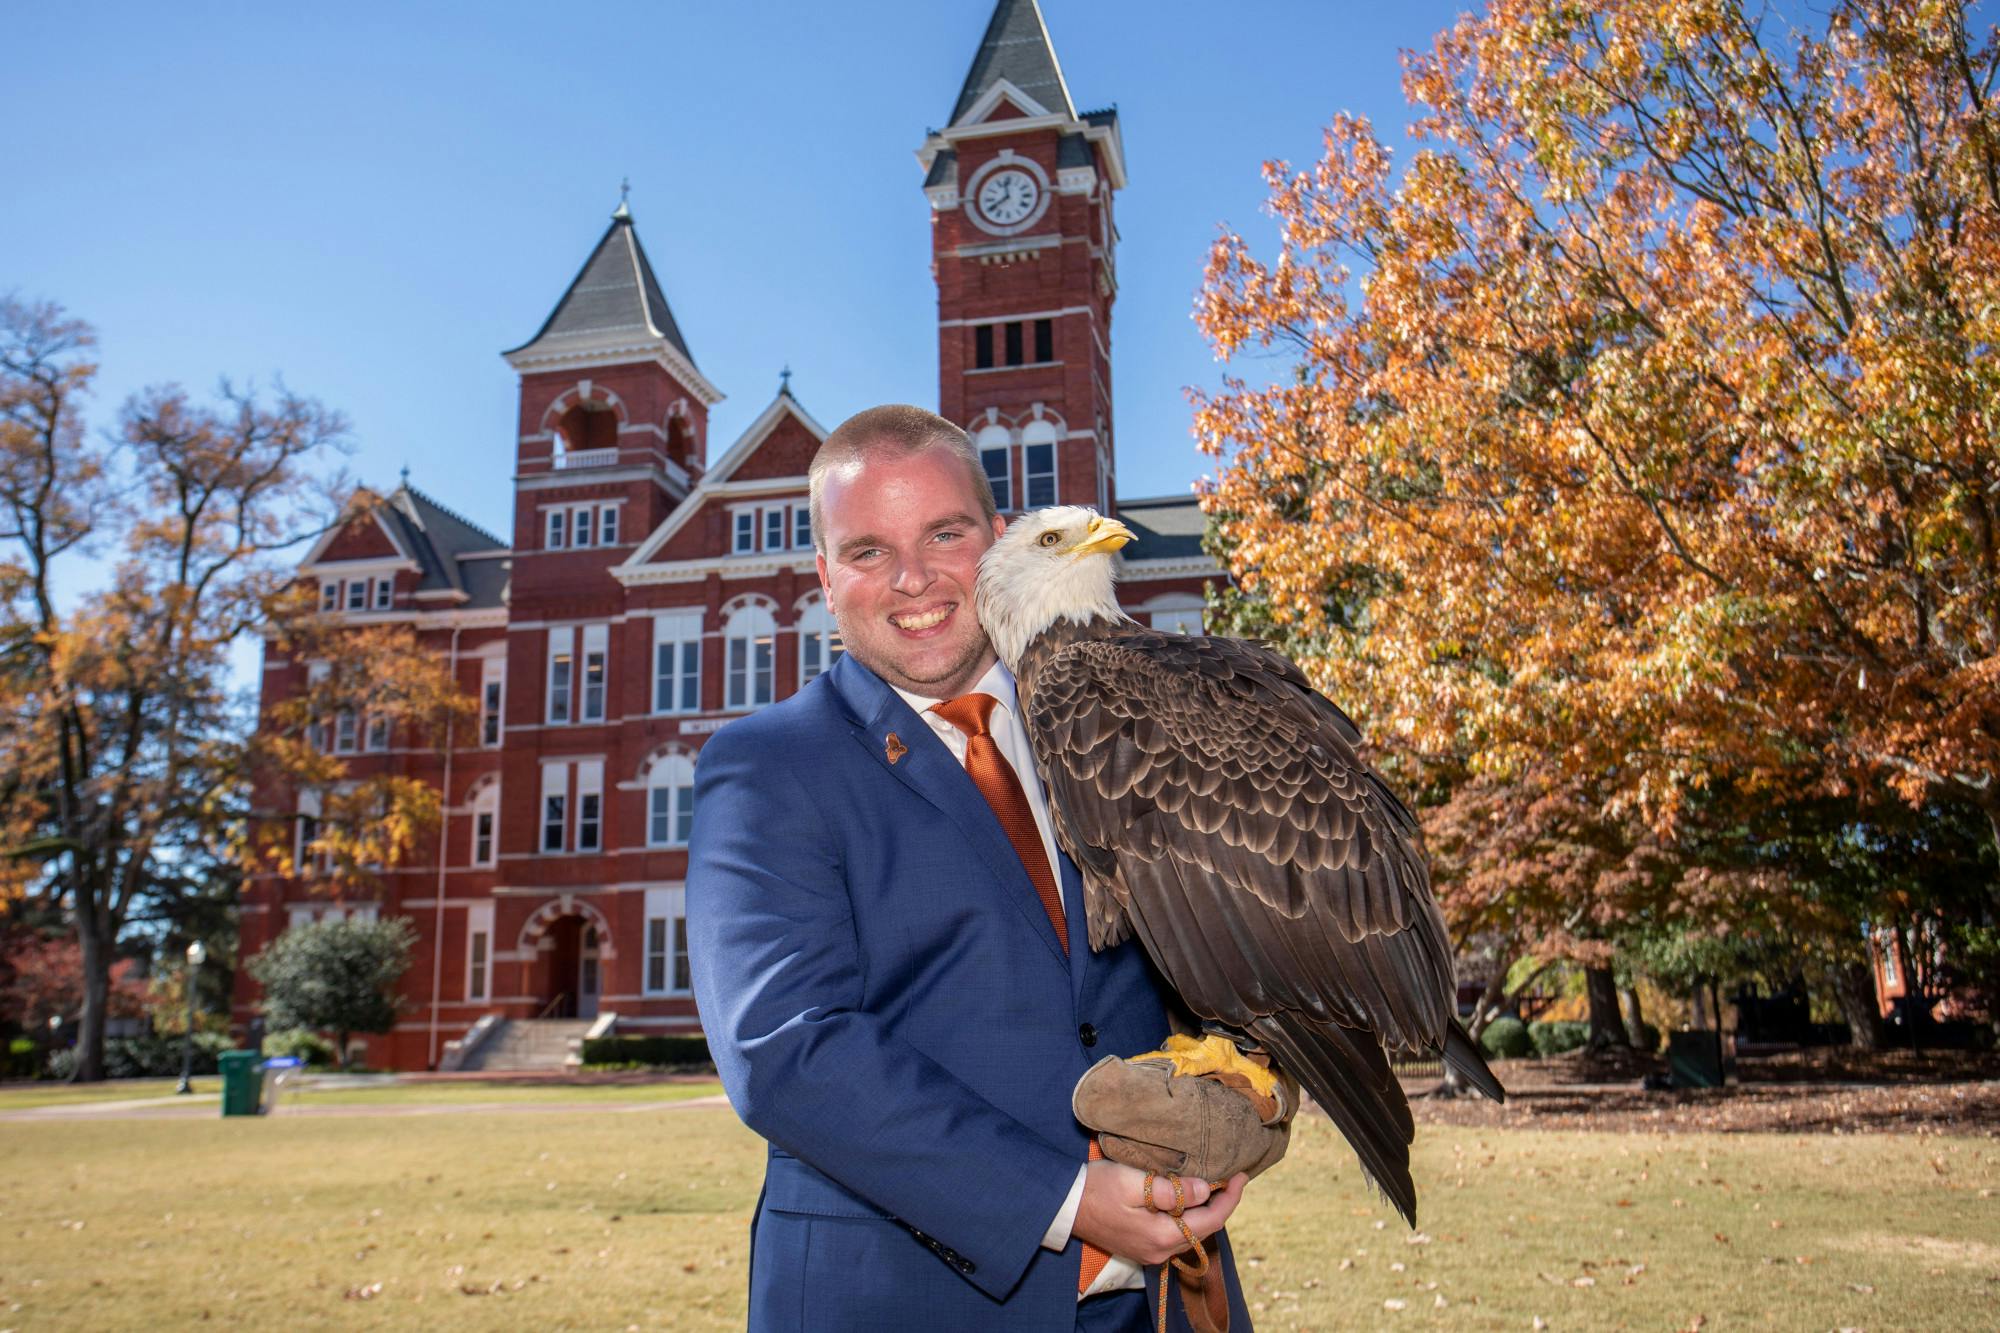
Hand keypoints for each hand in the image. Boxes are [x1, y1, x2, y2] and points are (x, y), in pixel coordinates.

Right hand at [1071, 1159, 1248, 1265]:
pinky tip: (1187, 1198)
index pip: (1211, 1220)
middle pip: (1203, 1229)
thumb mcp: (1133, 1181)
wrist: (1063, 1206)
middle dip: (1221, 1204)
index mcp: (1161, 1235)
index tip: (1242, 1176)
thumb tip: (1204, 1190)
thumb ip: (1171, 1189)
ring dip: (1204, 1210)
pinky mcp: (1141, 1247)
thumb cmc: (1096, 1188)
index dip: (1231, 1198)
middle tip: (1230, 1177)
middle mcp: (1160, 1251)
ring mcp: (1150, 1252)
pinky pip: (1175, 1233)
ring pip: (1190, 1232)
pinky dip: (1187, 1217)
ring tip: (1213, 1184)